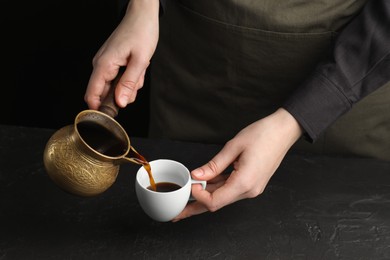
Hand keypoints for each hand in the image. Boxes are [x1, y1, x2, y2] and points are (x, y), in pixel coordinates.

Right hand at [84, 0, 159, 109]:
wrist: (142, 16)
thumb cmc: (141, 33)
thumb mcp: (140, 61)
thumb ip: (129, 84)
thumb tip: (120, 102)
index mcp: (104, 65)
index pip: (92, 94)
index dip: (100, 108)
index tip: (114, 113)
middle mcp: (100, 65)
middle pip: (105, 93)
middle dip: (123, 94)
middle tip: (136, 81)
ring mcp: (105, 63)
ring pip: (115, 87)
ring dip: (129, 85)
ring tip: (138, 70)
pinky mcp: (111, 62)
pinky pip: (119, 78)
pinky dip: (130, 77)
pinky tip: (136, 68)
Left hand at [172, 108, 302, 220]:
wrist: (284, 131)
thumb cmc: (263, 135)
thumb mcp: (234, 147)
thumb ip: (214, 165)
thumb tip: (197, 175)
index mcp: (244, 183)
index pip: (215, 201)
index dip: (198, 196)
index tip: (190, 184)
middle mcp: (249, 190)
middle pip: (217, 204)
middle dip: (196, 207)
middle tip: (178, 213)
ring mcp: (251, 188)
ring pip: (222, 197)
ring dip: (205, 197)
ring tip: (187, 199)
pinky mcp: (251, 183)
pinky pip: (230, 189)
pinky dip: (216, 188)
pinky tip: (204, 186)